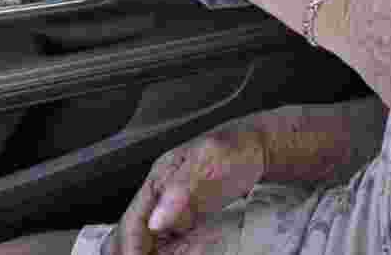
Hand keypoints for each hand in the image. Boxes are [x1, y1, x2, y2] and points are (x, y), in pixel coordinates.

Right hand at [105, 123, 265, 254]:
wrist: (259, 149)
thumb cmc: (235, 146)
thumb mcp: (207, 161)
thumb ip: (179, 189)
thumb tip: (154, 220)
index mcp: (158, 180)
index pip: (132, 221)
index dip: (130, 246)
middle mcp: (162, 197)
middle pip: (137, 236)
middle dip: (145, 252)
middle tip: (176, 252)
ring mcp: (176, 211)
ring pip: (158, 245)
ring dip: (173, 252)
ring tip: (198, 243)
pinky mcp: (191, 220)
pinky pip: (179, 245)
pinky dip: (187, 249)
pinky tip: (206, 239)